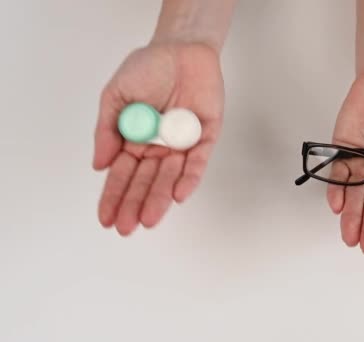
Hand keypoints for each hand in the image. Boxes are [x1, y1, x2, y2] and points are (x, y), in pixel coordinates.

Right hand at [93, 43, 223, 235]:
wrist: (181, 48)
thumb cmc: (147, 69)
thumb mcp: (116, 96)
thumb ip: (107, 129)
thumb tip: (99, 164)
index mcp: (134, 141)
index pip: (122, 176)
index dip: (113, 197)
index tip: (105, 219)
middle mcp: (158, 148)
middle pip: (146, 182)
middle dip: (135, 205)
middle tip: (126, 228)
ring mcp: (182, 144)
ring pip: (171, 177)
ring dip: (160, 199)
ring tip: (148, 220)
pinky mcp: (206, 137)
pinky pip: (198, 162)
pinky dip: (190, 178)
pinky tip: (179, 195)